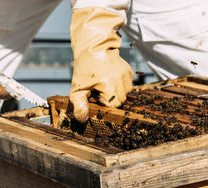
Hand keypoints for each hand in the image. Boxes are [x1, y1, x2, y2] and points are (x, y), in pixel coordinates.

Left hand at [69, 7, 133, 122]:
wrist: (93, 47)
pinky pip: (128, 85)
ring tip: (105, 82)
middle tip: (99, 88)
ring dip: (116, 91)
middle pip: (120, 100)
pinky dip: (120, 84)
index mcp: (109, 84)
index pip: (113, 106)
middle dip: (110, 97)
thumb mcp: (77, 88)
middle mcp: (121, 80)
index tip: (95, 94)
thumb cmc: (84, 68)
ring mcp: (127, 75)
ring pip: (125, 93)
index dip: (103, 102)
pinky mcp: (130, 71)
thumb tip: (82, 120)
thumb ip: (79, 105)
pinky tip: (111, 77)